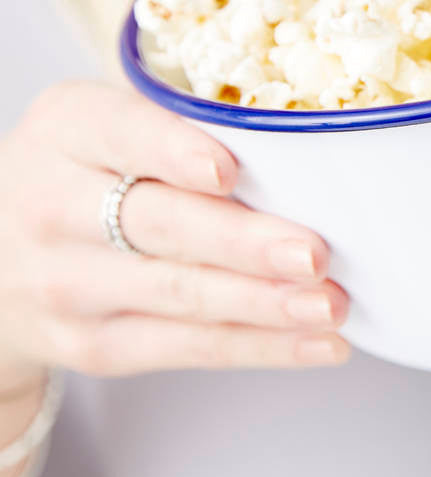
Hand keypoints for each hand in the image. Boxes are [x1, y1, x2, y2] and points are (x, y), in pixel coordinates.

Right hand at [0, 82, 349, 380]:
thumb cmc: (84, 172)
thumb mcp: (104, 127)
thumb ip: (178, 126)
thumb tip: (304, 152)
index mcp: (68, 128)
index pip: (121, 134)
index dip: (175, 151)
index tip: (228, 172)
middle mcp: (54, 205)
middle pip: (161, 225)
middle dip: (245, 244)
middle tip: (313, 254)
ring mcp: (68, 284)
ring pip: (181, 295)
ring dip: (267, 305)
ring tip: (330, 305)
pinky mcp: (94, 345)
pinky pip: (188, 349)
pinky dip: (261, 347)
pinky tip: (318, 343)